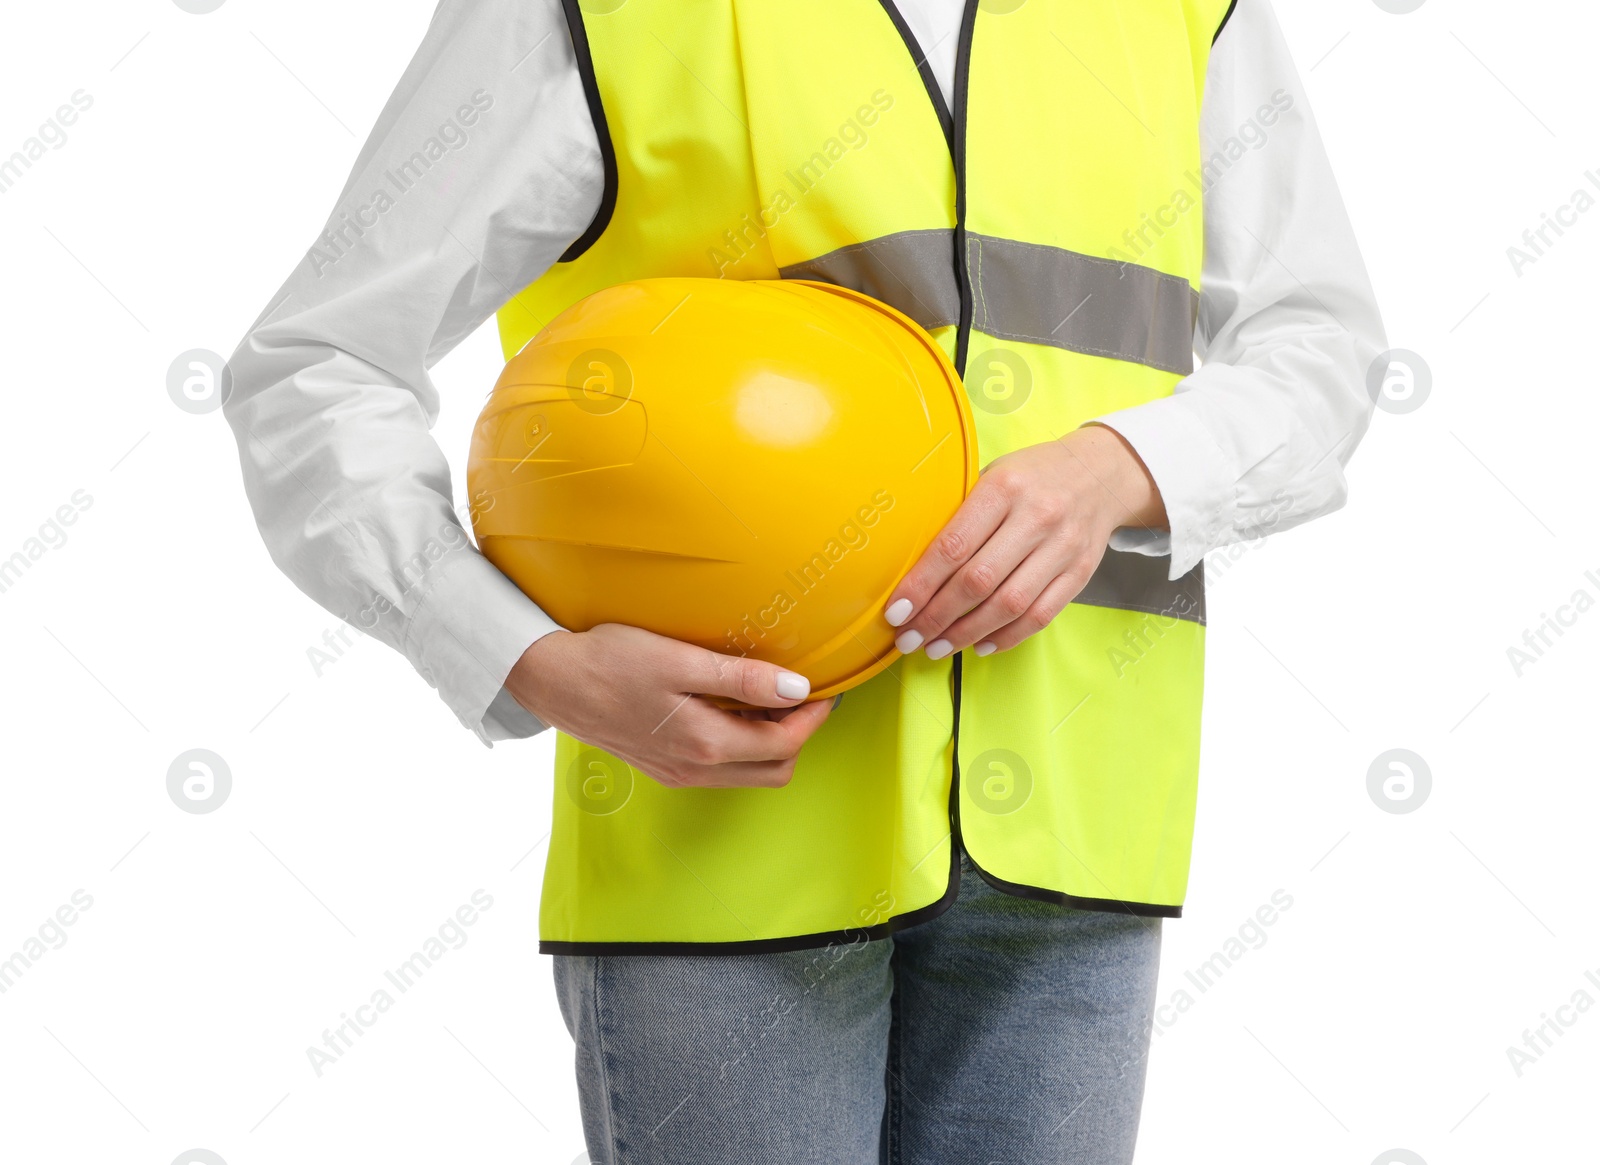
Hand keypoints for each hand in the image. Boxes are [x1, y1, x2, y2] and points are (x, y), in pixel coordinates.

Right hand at [504, 624, 833, 788]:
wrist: (551, 680)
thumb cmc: (611, 661)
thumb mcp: (681, 661)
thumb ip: (742, 678)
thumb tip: (796, 688)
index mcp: (705, 745)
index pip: (785, 745)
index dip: (813, 717)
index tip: (824, 687)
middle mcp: (695, 768)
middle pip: (775, 770)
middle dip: (798, 734)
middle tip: (801, 693)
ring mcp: (678, 772)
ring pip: (749, 773)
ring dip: (771, 742)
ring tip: (770, 697)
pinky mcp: (664, 766)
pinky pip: (722, 768)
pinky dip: (742, 744)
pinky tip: (732, 708)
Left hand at [883, 424, 1166, 657]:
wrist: (1102, 473)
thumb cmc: (1033, 475)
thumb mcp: (994, 474)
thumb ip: (962, 513)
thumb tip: (913, 566)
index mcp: (1004, 487)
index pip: (953, 545)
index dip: (921, 584)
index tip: (897, 611)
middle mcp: (1036, 517)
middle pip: (978, 581)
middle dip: (937, 617)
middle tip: (910, 638)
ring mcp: (1062, 548)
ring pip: (1008, 605)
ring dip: (966, 633)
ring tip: (937, 647)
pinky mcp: (1079, 573)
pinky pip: (1040, 616)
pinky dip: (1006, 637)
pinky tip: (979, 645)